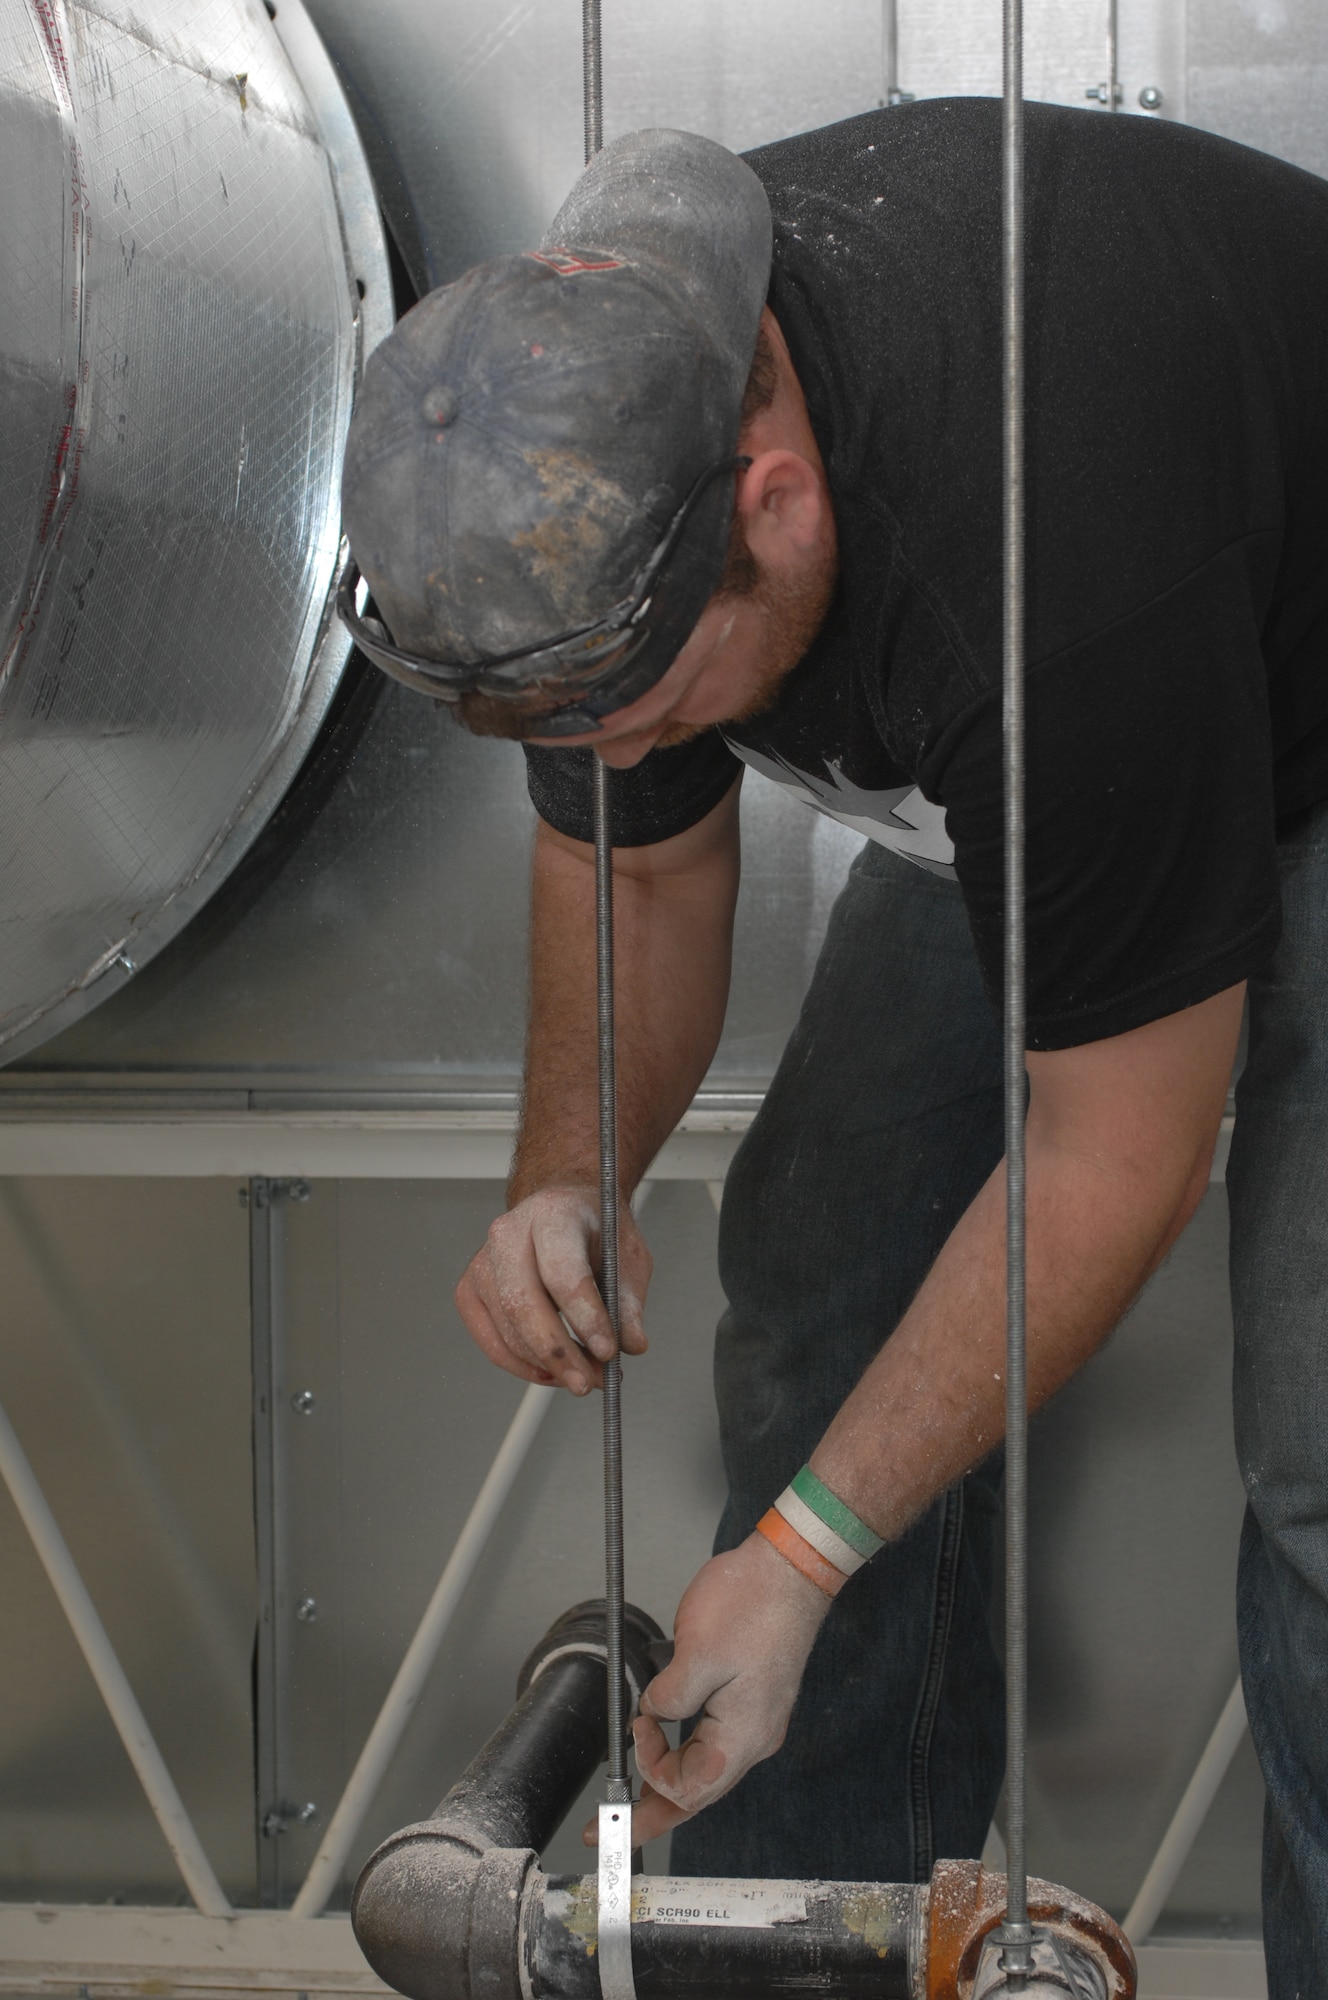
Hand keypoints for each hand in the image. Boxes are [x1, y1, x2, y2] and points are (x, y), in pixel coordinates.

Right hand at [455, 1187, 650, 1394]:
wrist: (563, 1211)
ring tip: (584, 1376)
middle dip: (559, 1352)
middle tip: (588, 1381)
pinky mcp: (470, 1290)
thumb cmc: (594, 1230)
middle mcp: (509, 1234)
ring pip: (507, 1329)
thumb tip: (631, 1344)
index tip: (609, 1350)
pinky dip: (522, 1365)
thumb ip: (629, 1301)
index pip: (562, 1271)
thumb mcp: (628, 1256)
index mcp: (553, 1213)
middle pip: (523, 1303)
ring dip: (547, 1365)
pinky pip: (491, 1340)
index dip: (585, 1316)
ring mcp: (483, 1262)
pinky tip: (551, 1372)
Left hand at [616, 1533, 831, 1844]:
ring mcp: (754, 1719)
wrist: (792, 1568)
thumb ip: (670, 1697)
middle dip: (653, 1816)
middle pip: (698, 1793)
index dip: (652, 1768)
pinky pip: (711, 1741)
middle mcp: (753, 1737)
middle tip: (610, 1835)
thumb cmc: (754, 1602)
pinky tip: (663, 1745)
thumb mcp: (698, 1653)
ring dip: (667, 1783)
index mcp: (742, 1735)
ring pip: (704, 1769)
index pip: (689, 1787)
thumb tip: (654, 1714)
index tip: (636, 1726)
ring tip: (631, 1801)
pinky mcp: (750, 1699)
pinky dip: (683, 1751)